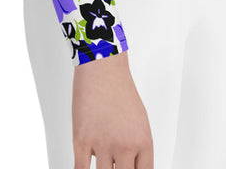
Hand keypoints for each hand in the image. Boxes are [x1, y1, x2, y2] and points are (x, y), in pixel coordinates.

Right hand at [72, 50, 153, 168]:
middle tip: (116, 167)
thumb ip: (138, 149)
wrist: (102, 67)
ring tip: (104, 163)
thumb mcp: (140, 122)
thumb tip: (129, 168)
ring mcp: (103, 145)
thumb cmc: (121, 91)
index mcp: (143, 142)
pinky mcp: (81, 141)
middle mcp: (125, 146)